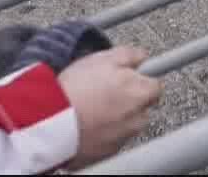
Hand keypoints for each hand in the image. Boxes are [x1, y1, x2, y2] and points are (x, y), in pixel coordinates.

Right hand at [61, 47, 162, 166]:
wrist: (51, 121)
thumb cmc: (76, 88)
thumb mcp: (102, 58)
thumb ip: (130, 55)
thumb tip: (141, 57)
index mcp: (140, 93)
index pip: (156, 87)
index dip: (141, 80)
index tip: (129, 78)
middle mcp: (137, 119)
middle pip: (142, 108)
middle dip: (129, 101)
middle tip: (106, 93)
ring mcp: (123, 138)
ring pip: (127, 126)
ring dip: (116, 118)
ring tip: (92, 109)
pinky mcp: (106, 153)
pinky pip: (111, 140)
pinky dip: (103, 133)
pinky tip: (86, 123)